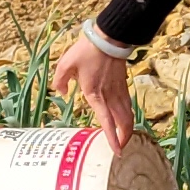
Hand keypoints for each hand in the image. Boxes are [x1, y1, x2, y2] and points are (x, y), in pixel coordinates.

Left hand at [53, 26, 140, 146]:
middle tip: (120, 149)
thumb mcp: (65, 64)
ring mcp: (119, 91)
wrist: (108, 38)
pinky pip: (128, 105)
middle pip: (124, 122)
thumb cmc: (87, 50)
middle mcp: (110, 96)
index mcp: (95, 94)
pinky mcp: (122, 85)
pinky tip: (123, 119)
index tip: (116, 151)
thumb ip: (60, 81)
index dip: (112, 137)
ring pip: (129, 115)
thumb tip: (61, 92)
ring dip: (128, 128)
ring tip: (123, 138)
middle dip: (124, 138)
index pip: (107, 121)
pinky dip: (128, 116)